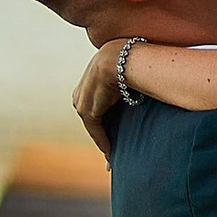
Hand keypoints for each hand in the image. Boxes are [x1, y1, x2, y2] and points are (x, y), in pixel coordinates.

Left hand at [74, 41, 126, 156]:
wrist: (122, 58)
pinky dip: (103, 142)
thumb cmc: (131, 63)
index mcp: (88, 83)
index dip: (104, 125)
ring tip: (112, 158)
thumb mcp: (124, 76)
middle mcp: (81, 93)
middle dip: (102, 136)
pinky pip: (96, 130)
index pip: (96, 108)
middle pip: (93, 120)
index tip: (111, 138)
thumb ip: (125, 88)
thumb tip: (136, 92)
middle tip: (111, 155)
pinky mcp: (88, 110)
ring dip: (103, 142)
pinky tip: (111, 152)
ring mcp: (82, 102)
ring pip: (94, 127)